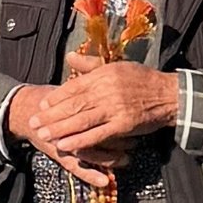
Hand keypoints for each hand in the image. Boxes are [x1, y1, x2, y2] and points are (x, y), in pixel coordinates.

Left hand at [6, 65, 180, 169]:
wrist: (169, 95)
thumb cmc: (141, 79)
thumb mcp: (116, 66)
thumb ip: (90, 64)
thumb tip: (69, 56)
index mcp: (103, 75)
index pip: (73, 87)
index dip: (56, 98)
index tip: (42, 105)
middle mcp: (106, 91)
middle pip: (73, 105)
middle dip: (51, 115)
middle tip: (33, 122)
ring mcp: (114, 109)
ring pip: (81, 120)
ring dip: (60, 129)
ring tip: (43, 135)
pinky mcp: (123, 125)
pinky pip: (97, 135)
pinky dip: (80, 141)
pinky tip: (65, 145)